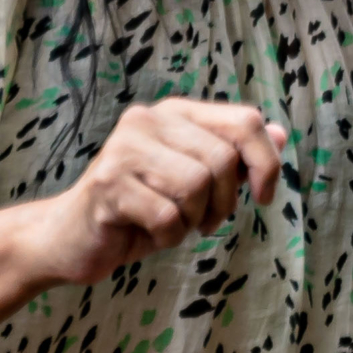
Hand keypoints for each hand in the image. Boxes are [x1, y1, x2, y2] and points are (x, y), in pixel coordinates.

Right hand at [25, 100, 286, 286]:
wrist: (70, 238)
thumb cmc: (141, 209)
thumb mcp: (196, 182)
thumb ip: (236, 157)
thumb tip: (281, 133)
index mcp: (175, 113)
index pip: (245, 121)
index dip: (266, 163)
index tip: (264, 197)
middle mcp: (148, 120)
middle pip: (223, 160)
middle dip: (224, 203)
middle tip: (203, 221)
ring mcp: (124, 149)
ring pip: (197, 186)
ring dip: (193, 220)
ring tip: (172, 224)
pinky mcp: (107, 184)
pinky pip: (168, 217)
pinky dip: (169, 238)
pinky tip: (148, 235)